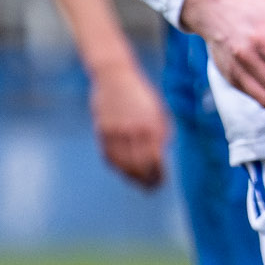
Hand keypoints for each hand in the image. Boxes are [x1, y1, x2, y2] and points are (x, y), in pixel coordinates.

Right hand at [86, 62, 168, 187]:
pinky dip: (117, 167)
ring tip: (138, 183)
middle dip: (146, 181)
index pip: (155, 161)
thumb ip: (162, 134)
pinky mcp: (102, 131)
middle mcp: (133, 131)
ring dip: (131, 177)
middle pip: (139, 167)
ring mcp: (115, 132)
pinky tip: (124, 171)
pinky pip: (109, 157)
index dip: (159, 175)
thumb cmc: (141, 94)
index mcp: (151, 126)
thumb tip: (161, 159)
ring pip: (122, 165)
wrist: (115, 76)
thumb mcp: (159, 111)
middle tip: (151, 188)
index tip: (162, 182)